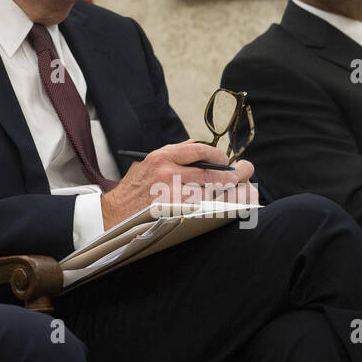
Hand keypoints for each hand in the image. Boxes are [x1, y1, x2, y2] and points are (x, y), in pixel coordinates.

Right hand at [100, 140, 257, 229]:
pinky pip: (207, 209)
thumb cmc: (133, 190)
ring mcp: (173, 196)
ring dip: (234, 192)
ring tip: (247, 189)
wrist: (113, 216)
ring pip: (214, 193)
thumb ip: (172, 154)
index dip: (219, 154)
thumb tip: (196, 145)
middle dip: (235, 173)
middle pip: (212, 173)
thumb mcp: (147, 163)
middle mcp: (168, 174)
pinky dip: (223, 207)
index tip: (226, 159)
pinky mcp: (176, 214)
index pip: (199, 150)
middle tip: (247, 171)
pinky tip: (234, 206)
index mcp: (162, 158)